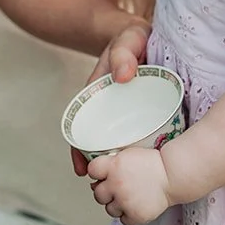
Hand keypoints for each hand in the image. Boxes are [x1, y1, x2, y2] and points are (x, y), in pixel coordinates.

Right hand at [71, 17, 151, 175]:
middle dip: (100, 166)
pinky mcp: (144, 115)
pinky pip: (139, 138)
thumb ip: (124, 53)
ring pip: (120, 145)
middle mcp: (108, 109)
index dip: (78, 151)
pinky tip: (145, 170)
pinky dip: (138, 156)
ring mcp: (126, 113)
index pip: (81, 128)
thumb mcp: (126, 40)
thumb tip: (123, 76)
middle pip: (100, 143)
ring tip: (125, 186)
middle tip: (106, 187)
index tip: (81, 170)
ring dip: (119, 165)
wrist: (145, 37)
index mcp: (96, 95)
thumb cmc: (132, 38)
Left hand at [86, 146, 171, 224]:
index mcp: (113, 166)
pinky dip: (129, 215)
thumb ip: (110, 164)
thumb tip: (95, 180)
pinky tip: (137, 204)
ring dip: (118, 205)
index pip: (92, 170)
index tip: (104, 174)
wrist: (173, 175)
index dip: (98, 172)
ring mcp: (125, 201)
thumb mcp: (128, 155)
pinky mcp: (135, 215)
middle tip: (121, 188)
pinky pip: (123, 220)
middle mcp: (116, 184)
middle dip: (107, 192)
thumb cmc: (153, 164)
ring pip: (109, 209)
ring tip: (132, 196)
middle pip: (98, 194)